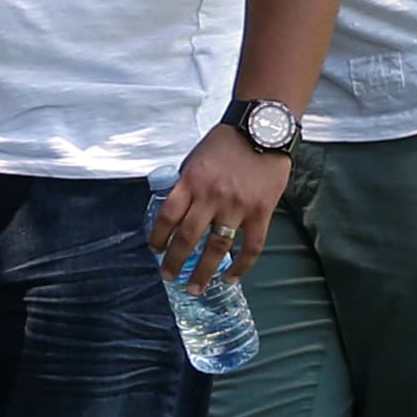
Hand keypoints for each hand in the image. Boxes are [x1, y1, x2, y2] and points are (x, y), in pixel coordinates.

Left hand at [152, 123, 289, 285]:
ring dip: (204, 270)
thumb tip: (175, 212)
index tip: (154, 250)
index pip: (167, 216)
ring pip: (218, 247)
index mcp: (191, 182)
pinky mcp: (262, 211)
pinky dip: (241, 266)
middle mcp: (211, 197)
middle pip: (188, 237)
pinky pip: (251, 245)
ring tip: (195, 287)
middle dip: (175, 261)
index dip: (158, 237)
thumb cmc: (224, 143)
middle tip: (168, 276)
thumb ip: (185, 186)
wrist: (261, 129)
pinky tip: (231, 278)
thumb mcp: (194, 160)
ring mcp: (238, 206)